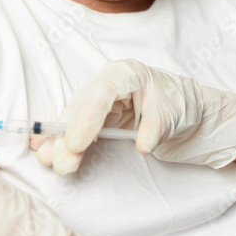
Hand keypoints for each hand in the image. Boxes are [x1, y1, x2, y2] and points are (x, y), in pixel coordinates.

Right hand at [34, 59, 235, 175]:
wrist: (191, 115)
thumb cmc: (182, 105)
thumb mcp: (174, 113)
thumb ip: (157, 127)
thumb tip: (143, 144)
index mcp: (127, 74)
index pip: (102, 91)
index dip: (86, 116)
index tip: (77, 142)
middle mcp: (108, 85)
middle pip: (82, 107)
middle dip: (68, 135)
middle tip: (63, 161)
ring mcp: (100, 103)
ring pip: (74, 120)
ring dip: (60, 142)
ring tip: (49, 162)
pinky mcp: (97, 121)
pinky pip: (76, 129)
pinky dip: (62, 141)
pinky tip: (44, 151)